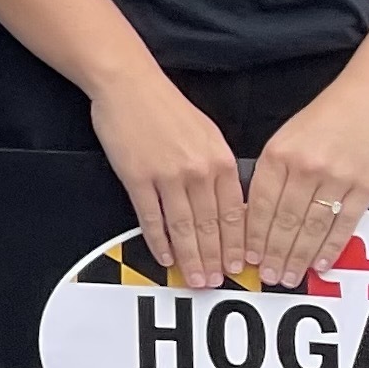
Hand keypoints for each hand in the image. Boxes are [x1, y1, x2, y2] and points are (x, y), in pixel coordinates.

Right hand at [88, 75, 244, 289]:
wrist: (128, 84)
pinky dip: (158, 241)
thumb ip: (218, 167)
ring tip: (194, 279)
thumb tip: (225, 201)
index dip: (237, 244)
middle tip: (217, 283)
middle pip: (210, 226)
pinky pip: (150, 217)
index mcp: (220, 160)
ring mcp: (167, 176)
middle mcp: (198, 171)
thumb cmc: (166, 106)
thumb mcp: (207, 133)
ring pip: (183, 228)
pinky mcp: (136, 177)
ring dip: (190, 258)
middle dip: (215, 259)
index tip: (240, 266)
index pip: (234, 213)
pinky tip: (164, 257)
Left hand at [240, 81, 368, 289]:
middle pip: (283, 221)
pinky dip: (331, 246)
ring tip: (290, 275)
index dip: (252, 236)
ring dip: (299, 256)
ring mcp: (335, 178)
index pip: (259, 204)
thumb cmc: (329, 115)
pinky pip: (344, 223)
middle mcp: (304, 167)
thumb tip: (255, 210)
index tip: (247, 257)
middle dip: (273, 254)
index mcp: (278, 154)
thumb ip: (273, 171)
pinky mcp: (365, 186)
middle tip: (267, 276)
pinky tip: (322, 262)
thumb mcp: (287, 137)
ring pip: (311, 227)